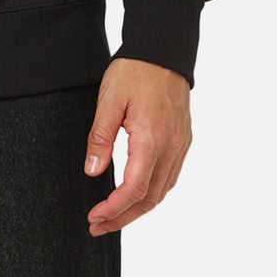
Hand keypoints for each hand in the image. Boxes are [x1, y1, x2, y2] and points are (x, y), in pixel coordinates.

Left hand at [83, 57, 191, 235]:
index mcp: (151, 139)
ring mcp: (180, 145)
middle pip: (150, 198)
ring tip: (113, 216)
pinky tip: (137, 194)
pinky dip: (153, 192)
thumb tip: (93, 171)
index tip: (94, 216)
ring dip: (138, 209)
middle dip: (123, 217)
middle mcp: (171, 147)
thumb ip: (100, 137)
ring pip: (162, 191)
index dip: (114, 208)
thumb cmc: (134, 71)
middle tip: (98, 225)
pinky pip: (170, 177)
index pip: (134, 189)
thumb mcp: (109, 100)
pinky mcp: (183, 140)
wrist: (162, 51)